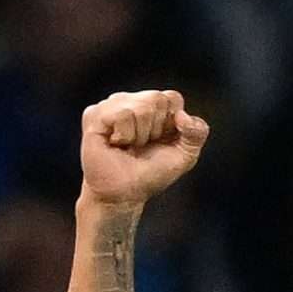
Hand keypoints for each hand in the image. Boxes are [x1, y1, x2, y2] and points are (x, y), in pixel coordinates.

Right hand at [80, 89, 209, 207]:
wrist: (124, 194)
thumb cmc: (151, 174)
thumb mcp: (185, 156)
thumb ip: (197, 133)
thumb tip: (182, 116)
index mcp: (154, 106)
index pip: (172, 98)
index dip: (171, 124)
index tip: (160, 141)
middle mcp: (132, 100)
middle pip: (157, 99)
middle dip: (155, 129)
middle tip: (142, 146)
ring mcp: (112, 104)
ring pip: (139, 107)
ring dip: (139, 135)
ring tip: (128, 146)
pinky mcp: (95, 114)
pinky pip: (121, 114)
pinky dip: (124, 135)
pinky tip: (115, 144)